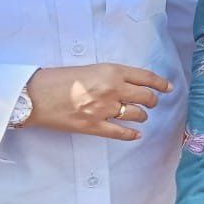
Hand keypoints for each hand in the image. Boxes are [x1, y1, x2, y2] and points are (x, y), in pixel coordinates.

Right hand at [23, 64, 171, 140]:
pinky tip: (135, 134)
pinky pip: (120, 133)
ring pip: (137, 115)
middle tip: (151, 102)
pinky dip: (131, 134)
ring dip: (141, 116)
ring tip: (140, 115)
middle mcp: (112, 89)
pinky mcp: (94, 126)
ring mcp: (104, 109)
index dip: (160, 83)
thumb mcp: (91, 68)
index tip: (168, 87)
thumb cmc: (59, 78)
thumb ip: (112, 75)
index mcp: (112, 71)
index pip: (146, 77)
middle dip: (152, 101)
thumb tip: (129, 84)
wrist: (35, 95)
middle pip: (146, 97)